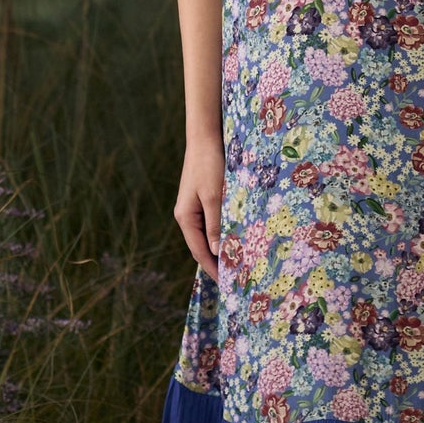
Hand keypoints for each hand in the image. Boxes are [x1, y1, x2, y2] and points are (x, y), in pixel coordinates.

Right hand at [175, 135, 224, 280]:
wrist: (205, 138)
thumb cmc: (209, 165)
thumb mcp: (214, 196)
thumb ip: (216, 224)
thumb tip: (218, 252)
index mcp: (185, 217)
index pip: (199, 252)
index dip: (213, 269)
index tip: (228, 284)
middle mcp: (187, 216)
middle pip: (201, 247)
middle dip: (216, 263)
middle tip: (236, 279)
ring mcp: (194, 208)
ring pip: (207, 236)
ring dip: (220, 250)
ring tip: (238, 264)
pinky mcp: (202, 200)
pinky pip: (212, 225)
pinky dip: (222, 235)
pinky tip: (234, 240)